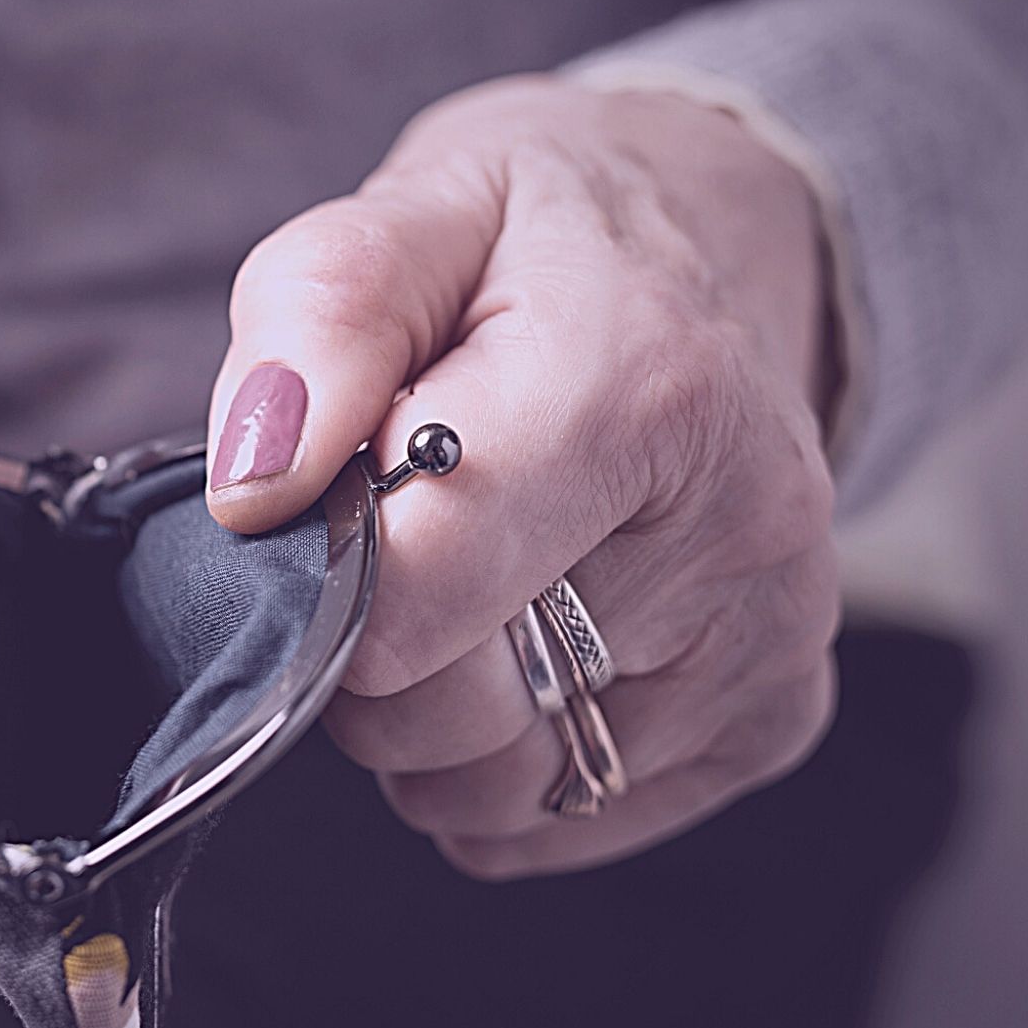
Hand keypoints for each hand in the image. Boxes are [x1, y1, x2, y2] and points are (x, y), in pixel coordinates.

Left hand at [208, 76, 838, 877]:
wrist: (718, 248)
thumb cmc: (545, 240)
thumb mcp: (416, 210)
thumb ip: (319, 324)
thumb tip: (255, 489)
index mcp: (645, 387)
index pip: (413, 589)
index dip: (321, 565)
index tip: (328, 499)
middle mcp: (742, 532)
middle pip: (439, 708)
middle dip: (365, 637)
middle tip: (394, 526)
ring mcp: (771, 643)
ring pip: (491, 789)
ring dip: (427, 711)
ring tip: (466, 573)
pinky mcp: (772, 723)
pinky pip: (552, 817)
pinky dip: (499, 754)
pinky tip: (529, 629)